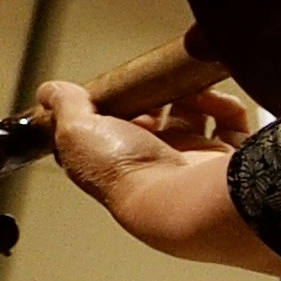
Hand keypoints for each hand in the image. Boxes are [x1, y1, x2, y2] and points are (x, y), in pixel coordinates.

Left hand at [37, 78, 280, 274]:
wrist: (179, 195)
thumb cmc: (126, 172)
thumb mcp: (76, 131)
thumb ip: (65, 106)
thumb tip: (50, 91)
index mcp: (116, 160)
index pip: (114, 125)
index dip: (117, 102)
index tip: (120, 86)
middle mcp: (154, 162)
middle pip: (156, 117)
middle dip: (157, 95)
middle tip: (156, 84)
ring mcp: (192, 159)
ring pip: (194, 116)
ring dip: (192, 95)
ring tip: (186, 87)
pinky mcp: (225, 157)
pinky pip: (231, 122)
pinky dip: (224, 105)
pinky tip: (211, 98)